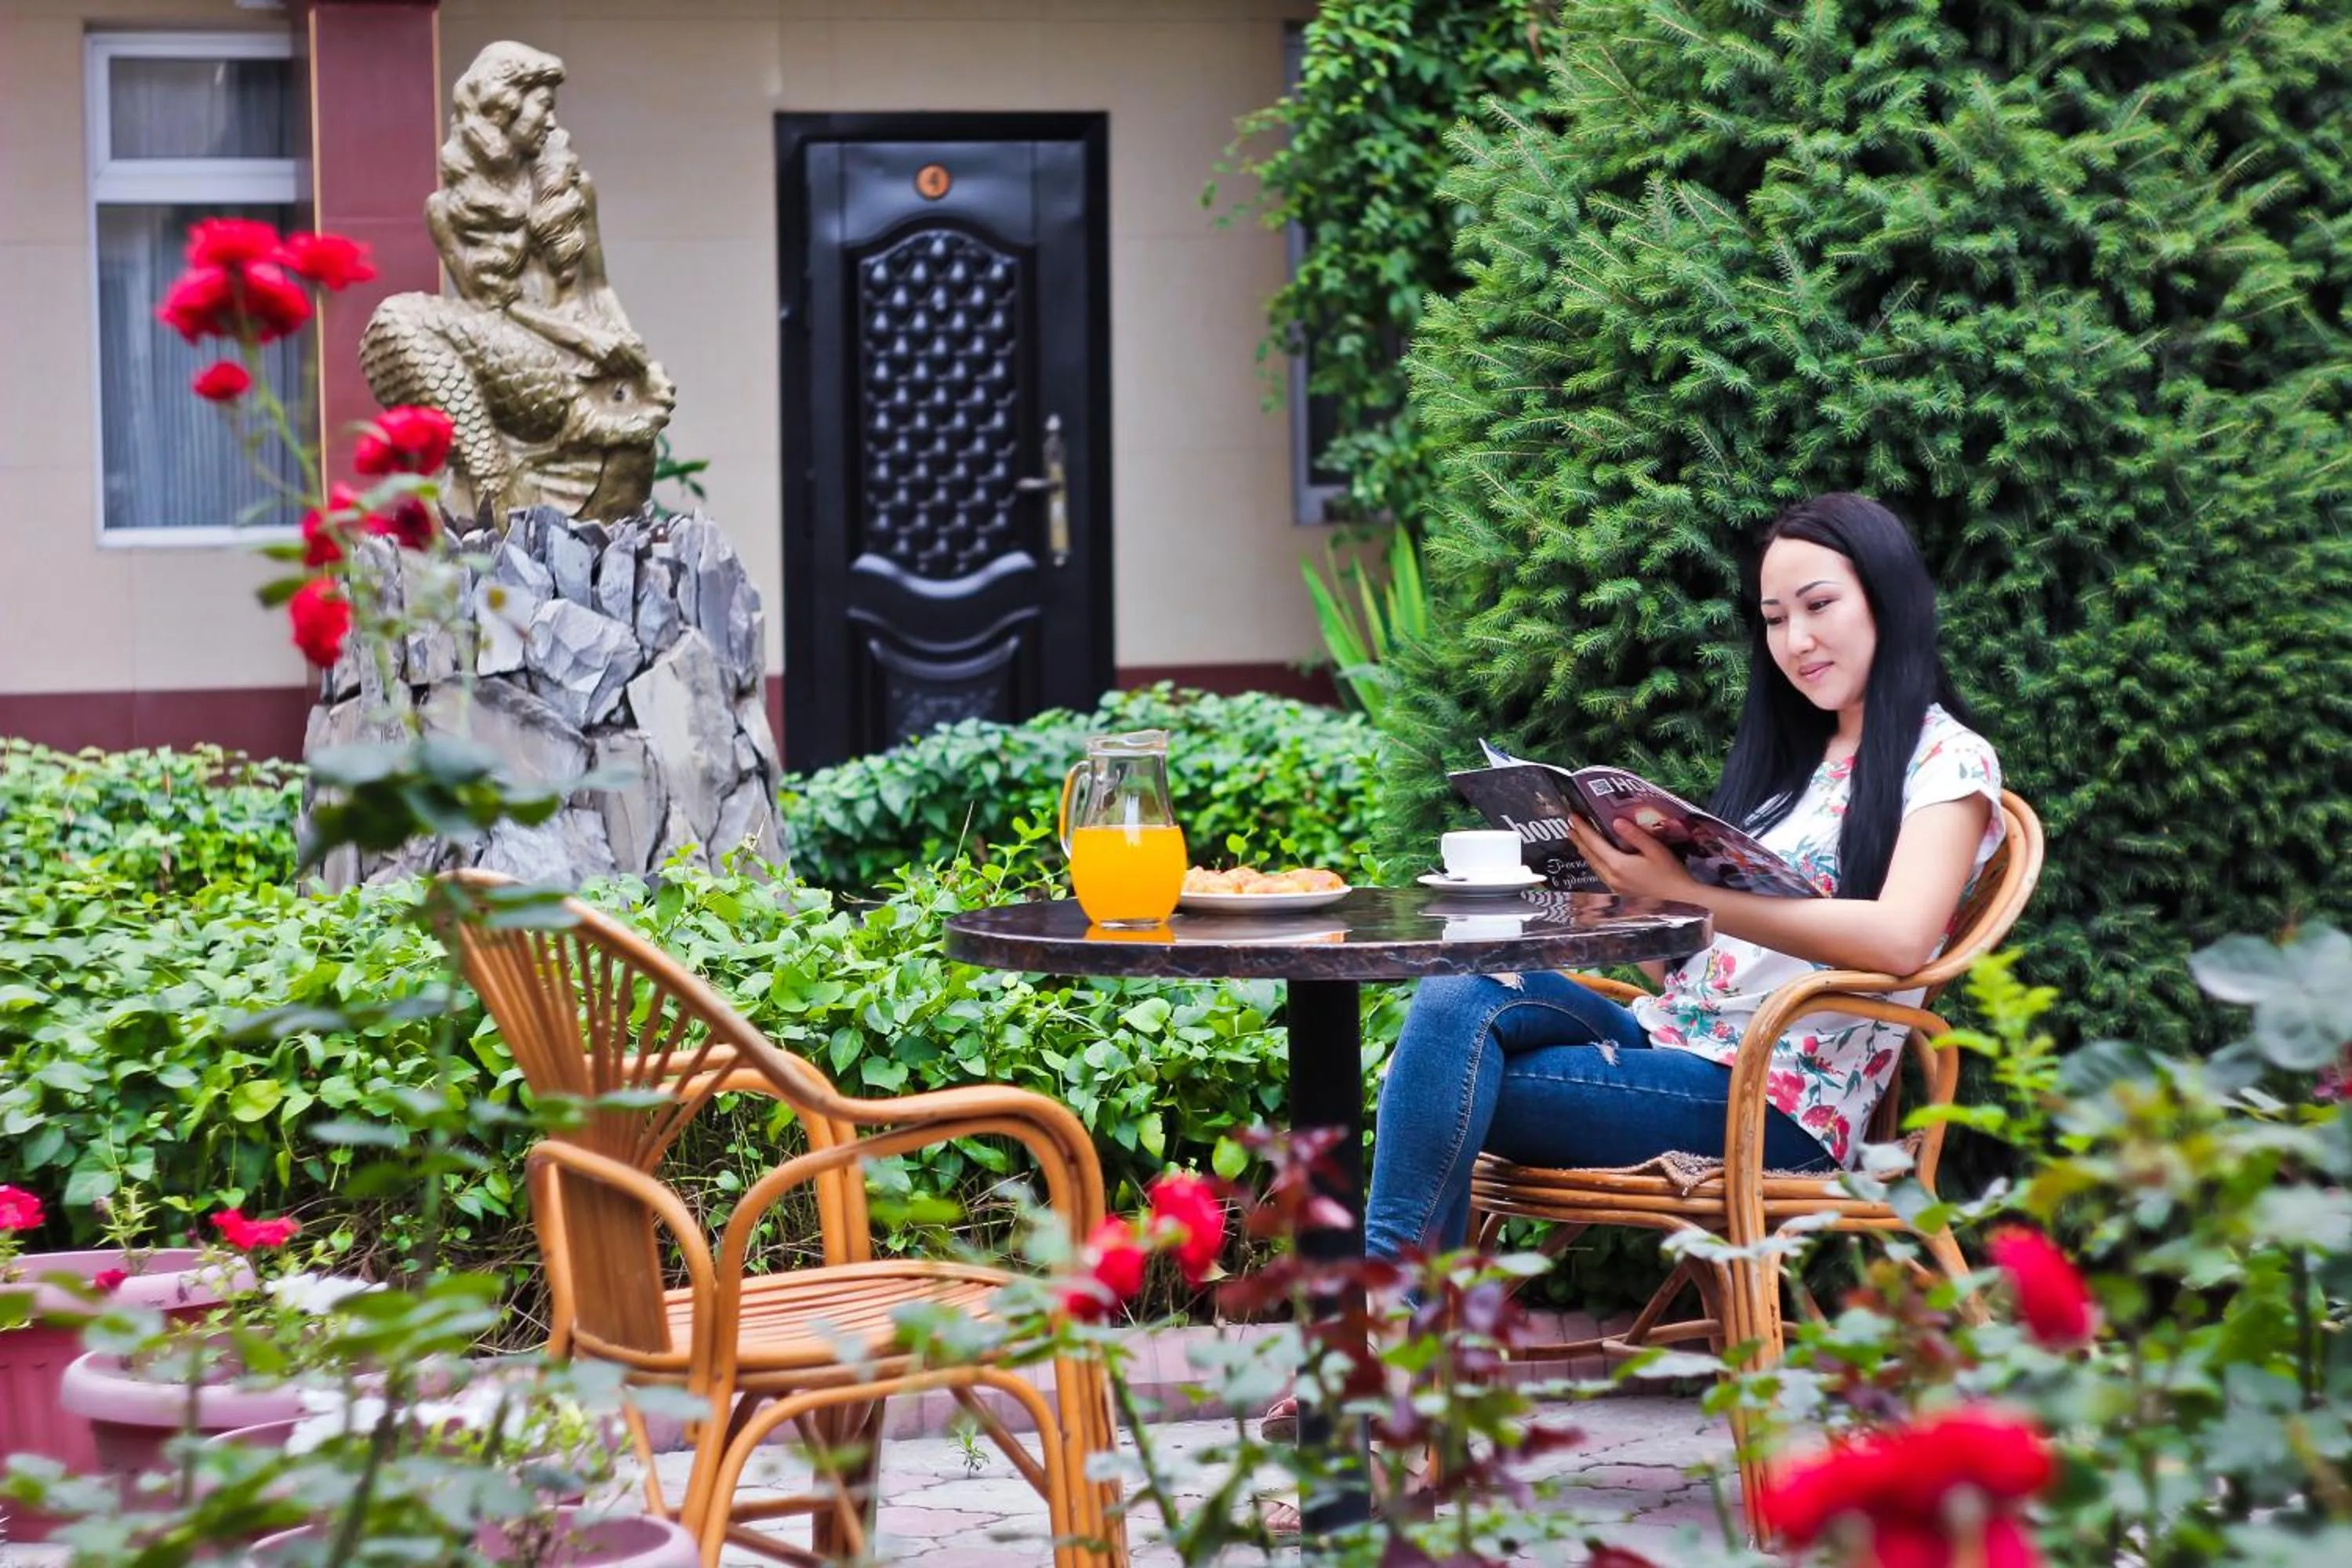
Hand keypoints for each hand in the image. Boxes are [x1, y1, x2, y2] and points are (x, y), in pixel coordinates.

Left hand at [1567, 816, 1701, 902]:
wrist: (1679, 894)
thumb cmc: (1669, 869)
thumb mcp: (1654, 849)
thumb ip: (1634, 835)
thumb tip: (1615, 821)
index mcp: (1618, 864)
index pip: (1594, 843)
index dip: (1582, 829)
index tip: (1572, 817)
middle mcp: (1611, 876)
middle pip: (1590, 854)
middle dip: (1579, 839)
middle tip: (1569, 825)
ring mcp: (1614, 885)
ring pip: (1593, 864)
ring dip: (1584, 850)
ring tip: (1577, 837)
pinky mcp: (1619, 889)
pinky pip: (1600, 872)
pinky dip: (1593, 860)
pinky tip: (1593, 855)